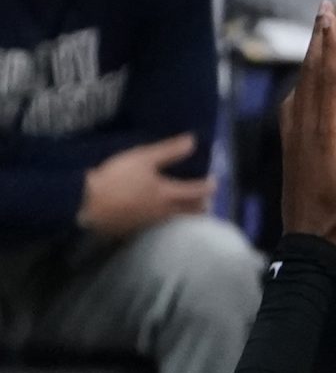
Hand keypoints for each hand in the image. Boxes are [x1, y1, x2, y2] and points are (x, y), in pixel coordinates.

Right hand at [77, 133, 211, 236]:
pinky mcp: (131, 231)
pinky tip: (158, 219)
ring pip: (174, 222)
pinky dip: (164, 223)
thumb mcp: (142, 158)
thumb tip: (194, 142)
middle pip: (190, 213)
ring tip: (186, 210)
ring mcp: (146, 224)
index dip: (208, 185)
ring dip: (184, 216)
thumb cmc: (115, 179)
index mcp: (167, 194)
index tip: (214, 181)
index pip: (197, 191)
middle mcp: (162, 212)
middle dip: (201, 206)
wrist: (83, 206)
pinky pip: (155, 228)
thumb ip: (169, 151)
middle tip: (206, 200)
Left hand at [280, 3, 335, 247]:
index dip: (331, 45)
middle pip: (311, 73)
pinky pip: (294, 103)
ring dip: (310, 57)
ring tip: (319, 34)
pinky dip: (302, 82)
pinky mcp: (291, 146)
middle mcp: (305, 127)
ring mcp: (294, 136)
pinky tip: (305, 82)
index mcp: (324, 131)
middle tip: (324, 8)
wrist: (306, 243)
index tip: (331, 18)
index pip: (328, 78)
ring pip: (301, 86)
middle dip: (319, 39)